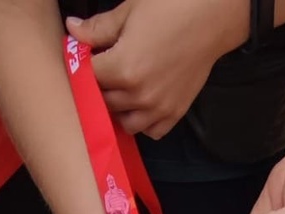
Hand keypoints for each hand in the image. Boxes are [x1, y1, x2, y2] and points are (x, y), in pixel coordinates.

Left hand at [67, 0, 243, 137]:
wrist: (212, 18)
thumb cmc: (171, 7)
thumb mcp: (129, 11)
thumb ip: (99, 28)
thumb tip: (72, 29)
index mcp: (123, 68)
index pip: (88, 77)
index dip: (83, 65)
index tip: (87, 56)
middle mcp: (139, 95)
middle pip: (104, 102)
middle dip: (100, 86)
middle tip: (106, 69)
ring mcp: (158, 108)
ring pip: (125, 122)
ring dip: (119, 109)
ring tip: (123, 89)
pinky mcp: (175, 112)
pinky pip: (152, 131)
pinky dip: (144, 122)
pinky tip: (142, 104)